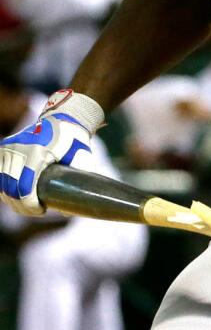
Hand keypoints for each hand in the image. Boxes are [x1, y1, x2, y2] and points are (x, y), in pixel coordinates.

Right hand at [0, 90, 104, 215]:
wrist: (64, 119)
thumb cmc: (75, 141)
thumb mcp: (83, 158)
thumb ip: (81, 180)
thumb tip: (69, 210)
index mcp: (37, 151)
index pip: (25, 186)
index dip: (29, 204)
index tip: (42, 210)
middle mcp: (19, 149)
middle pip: (11, 187)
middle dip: (21, 205)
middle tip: (37, 211)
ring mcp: (9, 148)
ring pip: (2, 182)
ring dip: (12, 198)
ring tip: (28, 206)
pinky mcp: (4, 148)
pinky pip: (0, 174)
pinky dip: (5, 187)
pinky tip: (16, 196)